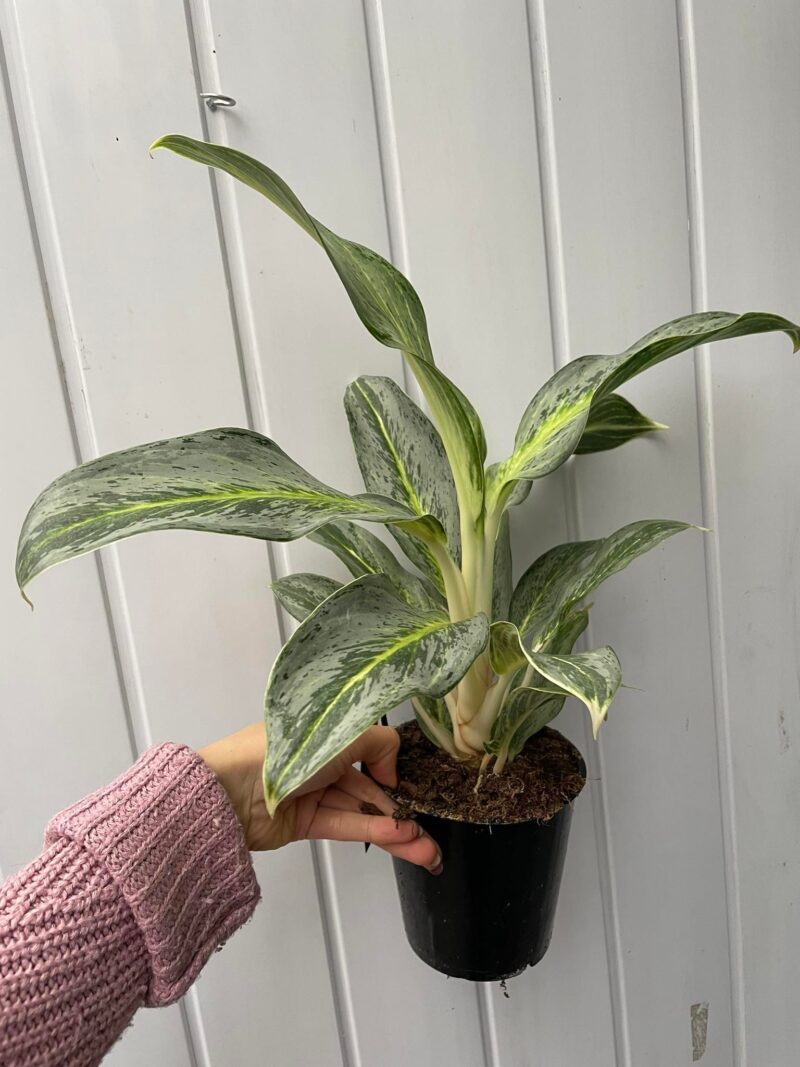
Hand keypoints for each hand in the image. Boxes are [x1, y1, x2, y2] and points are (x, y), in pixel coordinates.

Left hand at [198, 723, 441, 872]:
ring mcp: (312, 792)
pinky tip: (400, 839)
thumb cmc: (283, 753)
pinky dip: (372, 832)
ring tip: (426, 851)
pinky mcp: (304, 822)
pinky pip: (345, 824)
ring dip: (394, 829)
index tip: (414, 781)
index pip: (368, 747)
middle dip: (402, 809)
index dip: (393, 766)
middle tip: (432, 834)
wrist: (230, 793)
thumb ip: (378, 743)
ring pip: (361, 810)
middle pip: (369, 785)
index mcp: (324, 730)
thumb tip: (392, 770)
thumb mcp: (341, 733)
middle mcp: (319, 759)